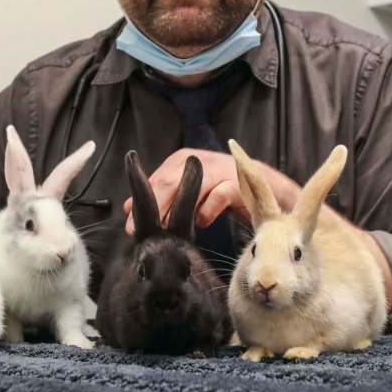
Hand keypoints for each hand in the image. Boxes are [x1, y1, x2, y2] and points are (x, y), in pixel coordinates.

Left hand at [123, 148, 290, 234]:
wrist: (265, 191)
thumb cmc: (220, 191)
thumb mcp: (187, 194)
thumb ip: (161, 198)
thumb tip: (126, 207)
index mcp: (182, 160)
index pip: (156, 181)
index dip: (141, 202)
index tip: (129, 226)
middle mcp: (199, 161)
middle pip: (169, 181)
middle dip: (152, 207)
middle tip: (136, 231)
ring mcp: (219, 170)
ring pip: (191, 187)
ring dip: (174, 209)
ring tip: (162, 229)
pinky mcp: (237, 184)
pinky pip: (219, 196)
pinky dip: (207, 210)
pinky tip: (201, 223)